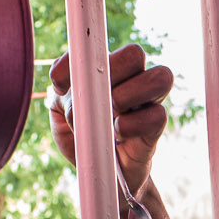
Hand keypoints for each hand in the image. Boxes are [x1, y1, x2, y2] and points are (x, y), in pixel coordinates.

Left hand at [47, 43, 173, 192]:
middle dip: (109, 73)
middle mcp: (133, 80)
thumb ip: (62, 90)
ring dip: (125, 95)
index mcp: (108, 69)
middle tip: (93, 98)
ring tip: (109, 116)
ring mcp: (149, 103)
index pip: (99, 45)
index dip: (79, 60)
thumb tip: (67, 83)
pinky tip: (117, 135)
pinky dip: (131, 125)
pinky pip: (157, 116)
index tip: (58, 85)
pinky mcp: (156, 129)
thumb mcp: (61, 111)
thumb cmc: (81, 136)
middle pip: (135, 53)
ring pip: (160, 77)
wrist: (97, 173)